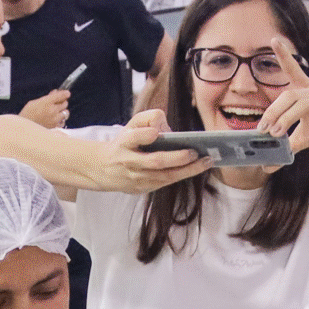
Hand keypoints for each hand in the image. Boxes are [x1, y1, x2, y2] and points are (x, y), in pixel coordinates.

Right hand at [20, 87, 71, 129]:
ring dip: (63, 111)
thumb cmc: (27, 114)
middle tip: (58, 102)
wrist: (24, 128)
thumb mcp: (35, 102)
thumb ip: (46, 98)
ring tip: (57, 111)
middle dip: (62, 101)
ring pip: (66, 112)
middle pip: (65, 103)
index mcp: (46, 102)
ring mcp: (54, 119)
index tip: (67, 93)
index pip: (61, 96)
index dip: (65, 93)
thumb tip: (55, 93)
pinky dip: (61, 119)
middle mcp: (52, 110)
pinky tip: (56, 118)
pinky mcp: (55, 126)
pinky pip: (63, 121)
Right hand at [87, 110, 211, 192]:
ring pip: (163, 177)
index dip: (144, 135)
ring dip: (187, 170)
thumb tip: (166, 127)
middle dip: (176, 158)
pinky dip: (182, 175)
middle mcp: (129, 162)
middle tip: (194, 152)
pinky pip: (164, 183)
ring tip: (206, 161)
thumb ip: (147, 119)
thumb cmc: (123, 144)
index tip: (155, 133)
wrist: (102, 169)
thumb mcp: (129, 126)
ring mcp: (136, 178)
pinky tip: (197, 168)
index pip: (133, 138)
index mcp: (124, 143)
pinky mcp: (141, 189)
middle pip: (154, 162)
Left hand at [257, 49, 308, 152]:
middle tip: (263, 128)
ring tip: (278, 132)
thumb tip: (269, 164)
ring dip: (288, 116)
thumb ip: (288, 146)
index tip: (274, 40)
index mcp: (305, 95)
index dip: (283, 56)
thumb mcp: (306, 138)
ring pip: (304, 101)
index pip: (292, 71)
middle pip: (289, 95)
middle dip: (273, 111)